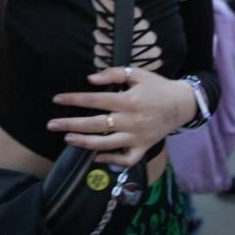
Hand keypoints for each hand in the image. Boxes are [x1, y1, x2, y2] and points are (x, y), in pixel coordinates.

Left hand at [49, 65, 193, 166]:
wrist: (182, 104)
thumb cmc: (157, 86)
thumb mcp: (137, 73)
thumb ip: (113, 74)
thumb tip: (90, 79)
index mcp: (128, 101)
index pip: (95, 101)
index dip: (74, 100)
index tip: (57, 99)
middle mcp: (131, 121)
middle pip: (95, 125)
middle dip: (70, 125)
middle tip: (51, 125)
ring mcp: (137, 137)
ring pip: (106, 144)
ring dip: (84, 143)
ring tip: (68, 139)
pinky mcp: (143, 148)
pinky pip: (125, 159)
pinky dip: (110, 160)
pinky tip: (95, 157)